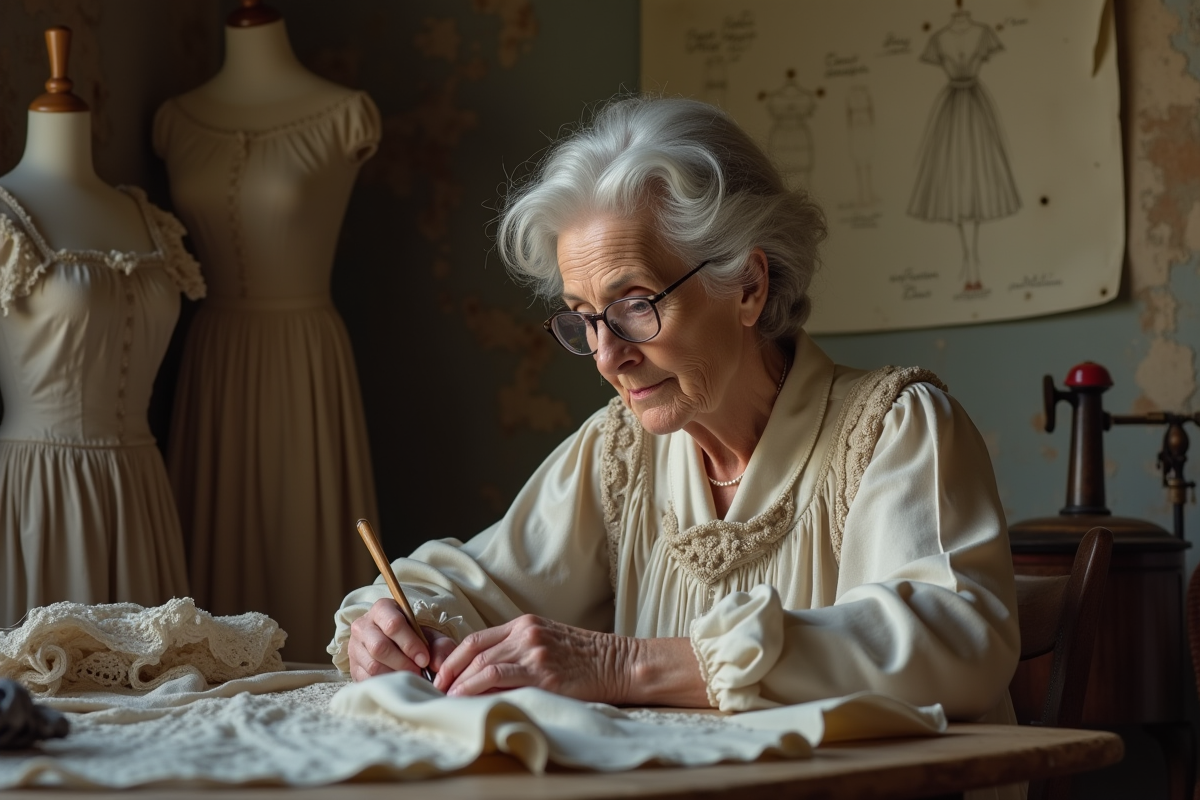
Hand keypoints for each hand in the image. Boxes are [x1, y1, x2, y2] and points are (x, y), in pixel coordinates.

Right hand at [348, 598, 456, 681]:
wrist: (395, 646)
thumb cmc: (414, 638)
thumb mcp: (430, 635)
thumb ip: (440, 646)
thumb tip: (438, 664)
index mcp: (383, 609)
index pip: (393, 624)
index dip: (410, 644)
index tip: (424, 659)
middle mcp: (363, 625)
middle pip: (379, 646)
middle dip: (403, 662)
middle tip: (418, 672)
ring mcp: (355, 647)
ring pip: (372, 665)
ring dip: (395, 674)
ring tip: (411, 678)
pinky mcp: (353, 667)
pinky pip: (366, 679)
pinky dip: (385, 684)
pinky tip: (398, 683)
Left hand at [434, 615, 631, 701]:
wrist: (618, 663)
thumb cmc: (585, 659)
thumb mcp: (549, 644)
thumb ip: (519, 651)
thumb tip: (485, 674)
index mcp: (525, 624)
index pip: (477, 638)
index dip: (453, 658)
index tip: (442, 676)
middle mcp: (526, 633)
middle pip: (475, 652)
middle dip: (451, 674)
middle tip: (438, 692)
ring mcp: (534, 651)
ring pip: (482, 664)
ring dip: (460, 684)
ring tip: (448, 699)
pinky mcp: (543, 673)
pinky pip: (498, 677)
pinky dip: (475, 687)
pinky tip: (465, 698)